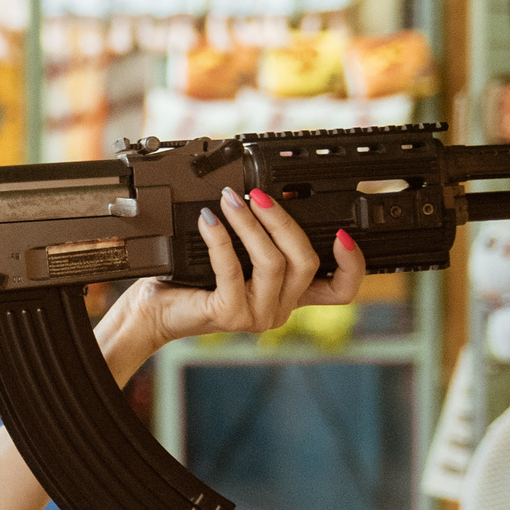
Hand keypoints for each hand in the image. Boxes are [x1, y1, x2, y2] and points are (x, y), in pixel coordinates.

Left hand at [108, 188, 366, 364]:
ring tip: (230, 200)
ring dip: (251, 224)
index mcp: (290, 295)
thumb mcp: (237, 257)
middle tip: (259, 196)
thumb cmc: (193, 281)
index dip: (353, 265)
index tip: (344, 233)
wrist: (157, 310)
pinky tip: (209, 221)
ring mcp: (256, 316)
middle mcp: (279, 309)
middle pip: (305, 262)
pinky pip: (232, 270)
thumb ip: (260, 237)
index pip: (340, 291)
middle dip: (284, 222)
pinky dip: (221, 240)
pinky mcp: (229, 314)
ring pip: (272, 263)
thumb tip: (270, 194)